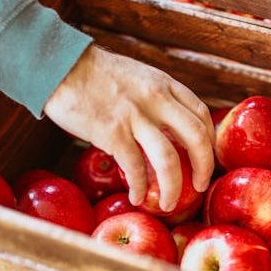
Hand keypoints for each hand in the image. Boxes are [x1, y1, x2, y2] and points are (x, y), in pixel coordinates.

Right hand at [44, 44, 214, 209]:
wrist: (60, 66)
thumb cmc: (97, 75)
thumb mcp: (140, 78)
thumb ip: (158, 99)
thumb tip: (170, 128)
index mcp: (165, 85)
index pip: (202, 115)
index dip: (209, 142)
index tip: (206, 158)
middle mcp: (156, 100)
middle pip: (197, 138)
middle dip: (204, 168)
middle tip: (200, 186)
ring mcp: (135, 117)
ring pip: (168, 160)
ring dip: (173, 189)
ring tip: (168, 205)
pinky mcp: (112, 133)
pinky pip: (135, 168)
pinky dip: (140, 188)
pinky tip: (138, 197)